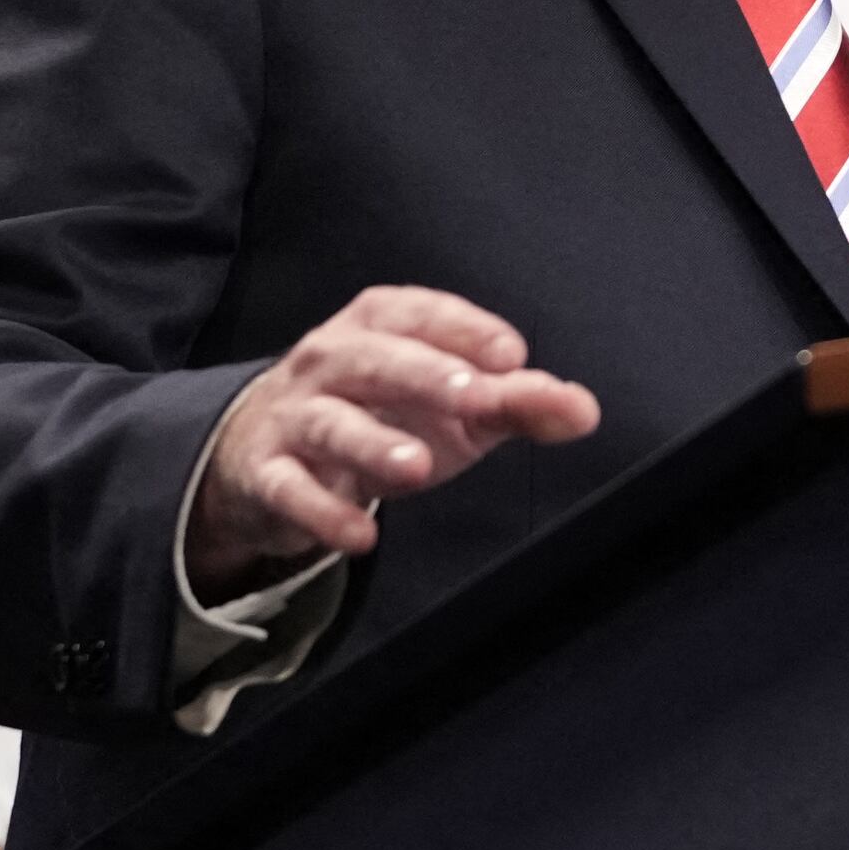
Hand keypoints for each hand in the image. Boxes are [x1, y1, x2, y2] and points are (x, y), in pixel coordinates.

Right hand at [188, 287, 600, 579]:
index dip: (464, 328)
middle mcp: (329, 360)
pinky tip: (360, 535)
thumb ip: (516, 401)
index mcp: (377, 325)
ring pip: (331, 423)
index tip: (512, 355)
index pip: (419, 313)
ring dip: (373, 443)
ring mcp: (294, 416)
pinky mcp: (268, 473)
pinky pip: (291, 490)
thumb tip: (582, 410)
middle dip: (426, 374)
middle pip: (374, 359)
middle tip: (475, 396)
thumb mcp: (451, 405)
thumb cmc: (376, 413)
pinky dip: (323, 512)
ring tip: (417, 468)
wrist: (266, 454)